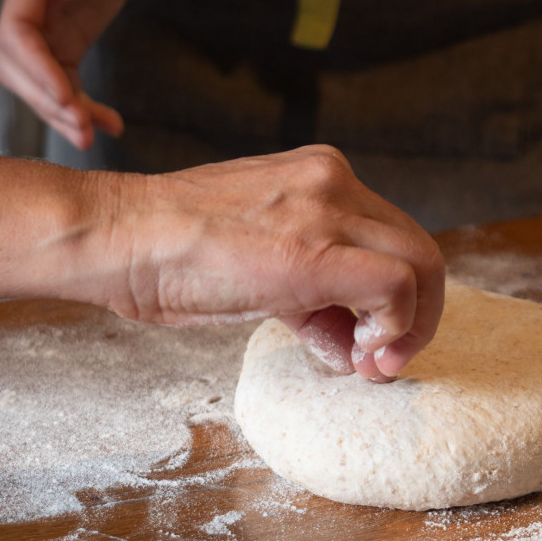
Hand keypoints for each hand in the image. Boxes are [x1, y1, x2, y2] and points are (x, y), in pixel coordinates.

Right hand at [0, 0, 139, 149]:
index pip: (17, 36)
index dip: (37, 70)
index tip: (66, 97)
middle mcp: (30, 14)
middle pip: (17, 69)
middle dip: (47, 103)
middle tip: (83, 128)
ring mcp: (46, 35)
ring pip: (39, 87)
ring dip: (64, 117)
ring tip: (95, 136)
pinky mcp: (66, 49)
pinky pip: (66, 88)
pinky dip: (85, 111)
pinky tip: (113, 127)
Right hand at [106, 145, 445, 380]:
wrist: (118, 237)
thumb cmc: (171, 257)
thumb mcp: (259, 266)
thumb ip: (314, 296)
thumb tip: (353, 343)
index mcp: (320, 178)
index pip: (393, 237)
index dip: (398, 297)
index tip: (371, 340)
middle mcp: (333, 182)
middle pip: (420, 250)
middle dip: (416, 317)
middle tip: (383, 361)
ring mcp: (328, 209)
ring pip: (423, 264)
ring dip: (410, 327)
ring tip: (367, 362)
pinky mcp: (317, 249)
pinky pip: (398, 284)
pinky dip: (394, 326)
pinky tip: (356, 351)